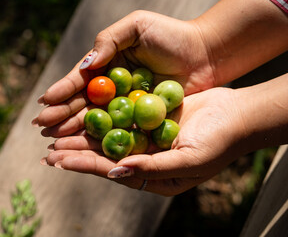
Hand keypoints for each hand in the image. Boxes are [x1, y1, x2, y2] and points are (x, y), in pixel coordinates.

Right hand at [32, 10, 215, 136]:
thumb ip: (109, 41)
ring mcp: (128, 104)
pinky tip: (88, 146)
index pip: (81, 80)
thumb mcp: (136, 27)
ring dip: (77, 129)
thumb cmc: (172, 36)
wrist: (206, 53)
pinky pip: (122, 129)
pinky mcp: (144, 118)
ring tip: (56, 139)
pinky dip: (105, 138)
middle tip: (42, 128)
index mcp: (109, 65)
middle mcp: (115, 87)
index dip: (63, 91)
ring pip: (99, 119)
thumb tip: (85, 64)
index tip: (44, 102)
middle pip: (85, 103)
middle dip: (63, 114)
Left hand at [41, 87, 246, 195]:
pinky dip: (105, 115)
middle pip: (106, 156)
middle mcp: (147, 159)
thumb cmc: (219, 142)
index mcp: (154, 176)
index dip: (84, 166)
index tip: (58, 161)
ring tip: (58, 134)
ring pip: (110, 136)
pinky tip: (86, 110)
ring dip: (86, 134)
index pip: (112, 171)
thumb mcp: (188, 160)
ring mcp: (149, 138)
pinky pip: (123, 117)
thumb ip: (153, 168)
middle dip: (77, 153)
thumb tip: (117, 171)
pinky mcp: (152, 119)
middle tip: (49, 150)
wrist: (239, 115)